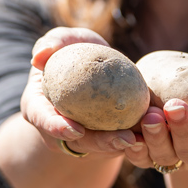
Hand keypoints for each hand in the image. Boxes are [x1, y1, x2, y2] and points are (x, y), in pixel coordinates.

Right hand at [21, 27, 139, 157]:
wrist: (90, 67)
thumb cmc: (72, 50)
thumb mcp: (62, 40)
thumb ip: (53, 42)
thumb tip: (39, 56)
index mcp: (37, 106)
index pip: (42, 119)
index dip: (56, 127)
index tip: (76, 130)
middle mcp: (55, 128)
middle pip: (76, 141)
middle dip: (100, 144)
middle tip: (124, 138)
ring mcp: (77, 138)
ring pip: (98, 147)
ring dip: (121, 146)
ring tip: (141, 139)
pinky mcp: (99, 140)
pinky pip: (114, 143)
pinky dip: (133, 140)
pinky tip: (150, 135)